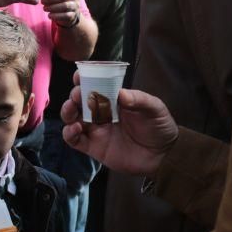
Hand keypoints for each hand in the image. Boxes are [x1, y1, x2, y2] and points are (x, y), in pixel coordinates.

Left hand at [42, 0, 80, 28]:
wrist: (68, 13)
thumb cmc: (59, 0)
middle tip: (42, 2)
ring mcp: (76, 6)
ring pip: (65, 6)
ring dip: (53, 7)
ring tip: (44, 8)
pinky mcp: (73, 15)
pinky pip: (65, 15)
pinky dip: (56, 16)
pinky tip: (49, 15)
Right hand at [60, 72, 178, 175]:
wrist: (163, 156)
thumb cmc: (160, 127)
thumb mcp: (154, 108)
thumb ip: (139, 100)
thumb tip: (121, 93)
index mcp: (114, 99)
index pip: (95, 85)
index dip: (84, 79)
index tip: (79, 75)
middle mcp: (102, 113)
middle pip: (80, 100)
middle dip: (75, 95)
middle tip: (78, 95)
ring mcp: (96, 130)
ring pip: (72, 118)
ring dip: (67, 111)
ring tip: (72, 108)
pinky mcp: (94, 147)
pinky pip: (74, 140)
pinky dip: (69, 133)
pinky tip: (75, 128)